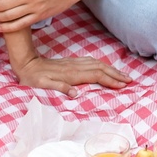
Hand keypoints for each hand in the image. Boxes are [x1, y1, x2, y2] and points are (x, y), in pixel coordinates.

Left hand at [10, 51, 130, 97]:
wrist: (26, 63)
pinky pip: (92, 62)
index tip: (122, 85)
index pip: (96, 76)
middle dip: (116, 74)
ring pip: (98, 64)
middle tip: (130, 80)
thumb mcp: (42, 85)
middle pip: (101, 68)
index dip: (110, 80)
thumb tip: (75, 93)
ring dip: (112, 69)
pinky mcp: (72, 62)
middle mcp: (75, 66)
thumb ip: (59, 87)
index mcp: (71, 74)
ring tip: (123, 75)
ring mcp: (74, 63)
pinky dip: (102, 65)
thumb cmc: (33, 78)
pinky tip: (106, 68)